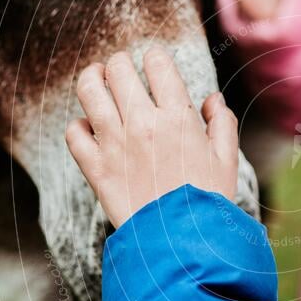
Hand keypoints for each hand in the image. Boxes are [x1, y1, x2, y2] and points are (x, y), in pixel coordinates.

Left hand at [66, 48, 239, 227]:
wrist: (182, 243)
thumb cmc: (209, 201)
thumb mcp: (227, 160)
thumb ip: (222, 123)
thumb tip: (210, 100)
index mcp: (178, 117)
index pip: (157, 62)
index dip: (155, 57)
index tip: (155, 64)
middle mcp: (143, 123)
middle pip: (118, 69)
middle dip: (121, 63)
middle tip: (123, 69)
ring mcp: (115, 144)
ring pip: (89, 90)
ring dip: (92, 78)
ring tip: (97, 79)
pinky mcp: (95, 168)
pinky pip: (73, 132)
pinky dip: (78, 125)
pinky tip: (90, 127)